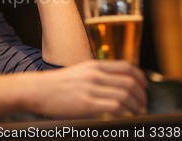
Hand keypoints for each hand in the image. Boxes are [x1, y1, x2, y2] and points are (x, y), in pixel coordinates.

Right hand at [25, 60, 147, 117]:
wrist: (37, 89)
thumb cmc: (55, 84)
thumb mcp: (77, 72)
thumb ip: (95, 76)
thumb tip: (112, 86)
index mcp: (93, 65)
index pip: (126, 67)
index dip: (140, 77)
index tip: (145, 85)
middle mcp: (94, 74)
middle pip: (129, 82)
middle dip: (141, 94)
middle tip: (143, 102)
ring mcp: (91, 89)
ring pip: (125, 95)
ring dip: (136, 105)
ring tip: (137, 111)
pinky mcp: (87, 104)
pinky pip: (115, 107)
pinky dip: (125, 111)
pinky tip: (125, 115)